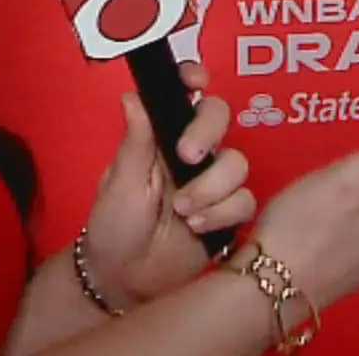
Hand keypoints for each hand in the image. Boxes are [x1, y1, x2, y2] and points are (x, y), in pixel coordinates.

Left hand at [81, 62, 253, 307]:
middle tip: (186, 157)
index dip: (196, 79)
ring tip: (183, 210)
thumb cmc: (114, 226)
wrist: (126, 279)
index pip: (186, 96)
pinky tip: (197, 226)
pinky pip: (244, 200)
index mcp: (162, 137)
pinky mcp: (229, 213)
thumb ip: (135, 141)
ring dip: (210, 187)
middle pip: (220, 118)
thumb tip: (132, 95)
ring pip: (237, 163)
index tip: (196, 80)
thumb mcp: (120, 182)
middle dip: (207, 133)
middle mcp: (192, 154)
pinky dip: (221, 213)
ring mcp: (213, 182)